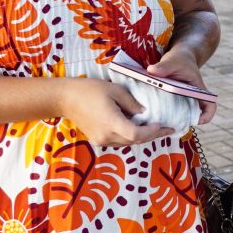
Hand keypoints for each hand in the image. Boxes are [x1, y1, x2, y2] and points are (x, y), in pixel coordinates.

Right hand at [58, 76, 173, 146]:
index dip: (151, 132)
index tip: (161, 124)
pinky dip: (130, 136)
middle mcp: (106, 136)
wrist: (65, 99)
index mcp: (111, 122)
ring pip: (127, 143)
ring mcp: (101, 140)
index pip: (136, 134)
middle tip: (167, 129)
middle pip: (134, 141)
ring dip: (142, 137)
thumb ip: (131, 103)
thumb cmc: (89, 90)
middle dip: (152, 135)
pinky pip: (118, 141)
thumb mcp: (114, 90)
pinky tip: (138, 129)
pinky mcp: (97, 140)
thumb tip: (144, 113)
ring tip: (156, 129)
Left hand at [148, 47, 214, 124]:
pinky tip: (151, 110)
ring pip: (179, 115)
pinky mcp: (172, 100)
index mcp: (198, 90)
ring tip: (157, 119)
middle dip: (182, 121)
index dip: (206, 116)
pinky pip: (169, 110)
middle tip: (168, 122)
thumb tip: (151, 71)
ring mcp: (182, 100)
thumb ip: (164, 66)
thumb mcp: (173, 60)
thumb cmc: (180, 58)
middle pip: (192, 116)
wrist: (178, 56)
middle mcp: (191, 98)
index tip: (196, 120)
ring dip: (170, 118)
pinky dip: (162, 112)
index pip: (209, 106)